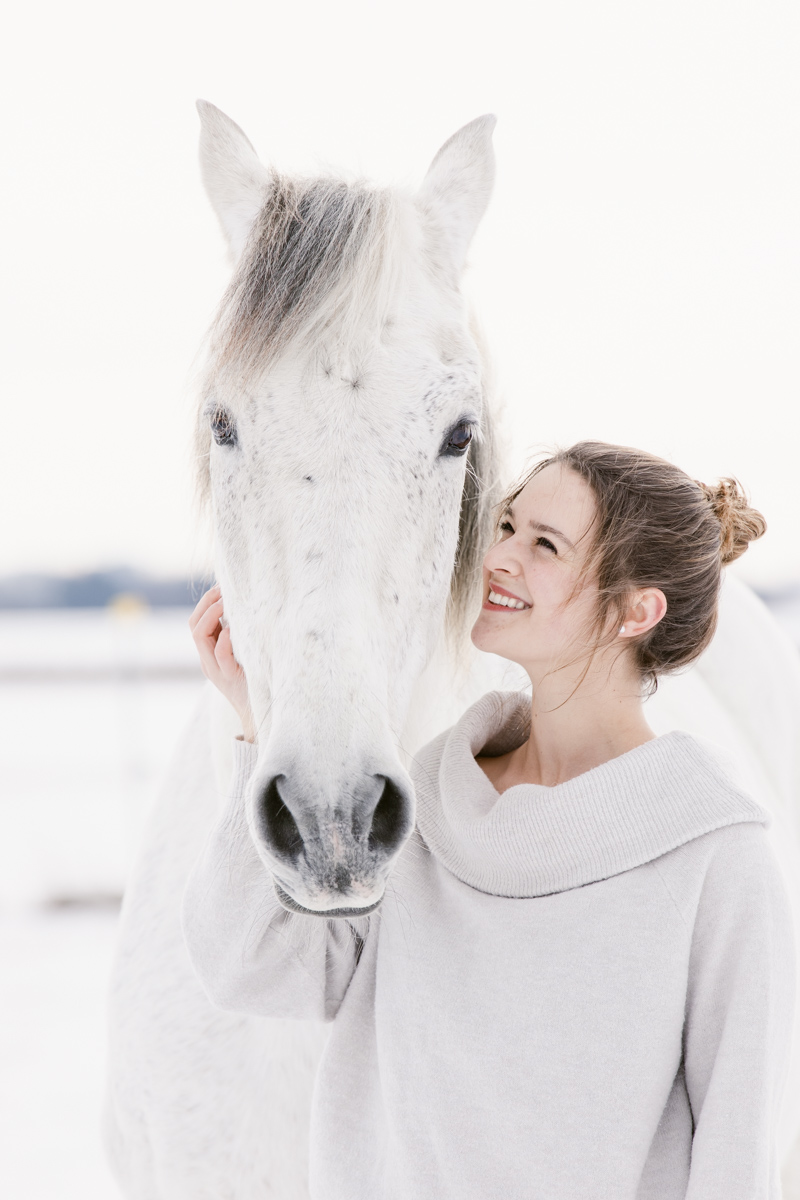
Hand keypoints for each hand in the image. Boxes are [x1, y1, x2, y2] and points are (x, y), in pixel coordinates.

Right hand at [189, 585, 255, 742]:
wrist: (261, 715)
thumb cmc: (257, 681)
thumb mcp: (244, 656)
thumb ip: (239, 637)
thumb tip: (245, 608)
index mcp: (210, 654)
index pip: (196, 622)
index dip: (206, 602)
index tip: (222, 587)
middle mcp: (208, 661)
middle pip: (194, 626)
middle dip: (206, 603)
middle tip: (223, 590)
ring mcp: (217, 670)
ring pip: (200, 636)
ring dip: (213, 614)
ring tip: (227, 603)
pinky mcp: (231, 678)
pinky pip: (221, 655)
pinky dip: (226, 638)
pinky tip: (236, 629)